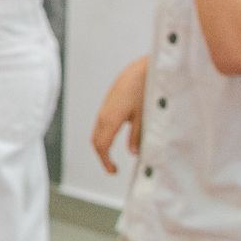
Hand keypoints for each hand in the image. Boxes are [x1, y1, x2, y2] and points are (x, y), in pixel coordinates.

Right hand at [91, 56, 148, 174]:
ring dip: (102, 145)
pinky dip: (105, 135)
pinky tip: (116, 138)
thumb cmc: (145, 90)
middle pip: (96, 140)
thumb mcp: (144, 116)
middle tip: (112, 168)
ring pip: (97, 131)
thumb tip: (133, 151)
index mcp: (110, 120)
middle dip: (102, 156)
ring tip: (113, 156)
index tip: (113, 171)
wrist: (142, 69)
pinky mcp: (108, 104)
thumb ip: (137, 135)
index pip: (101, 146)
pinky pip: (101, 124)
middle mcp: (103, 115)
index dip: (105, 161)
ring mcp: (104, 108)